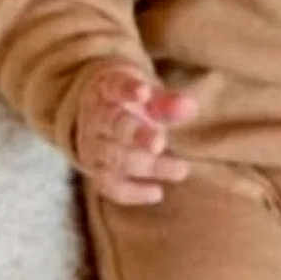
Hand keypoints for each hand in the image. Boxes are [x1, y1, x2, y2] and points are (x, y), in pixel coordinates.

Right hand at [74, 63, 198, 204]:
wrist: (100, 112)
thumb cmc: (131, 101)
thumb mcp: (149, 93)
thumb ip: (167, 101)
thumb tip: (189, 106)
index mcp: (107, 89)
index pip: (115, 86)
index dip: (129, 89)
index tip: (144, 92)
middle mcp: (94, 117)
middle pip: (114, 126)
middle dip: (139, 136)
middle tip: (162, 143)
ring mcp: (91, 145)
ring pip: (114, 158)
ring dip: (147, 166)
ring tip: (181, 169)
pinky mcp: (95, 170)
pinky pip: (108, 185)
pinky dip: (132, 192)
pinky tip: (157, 192)